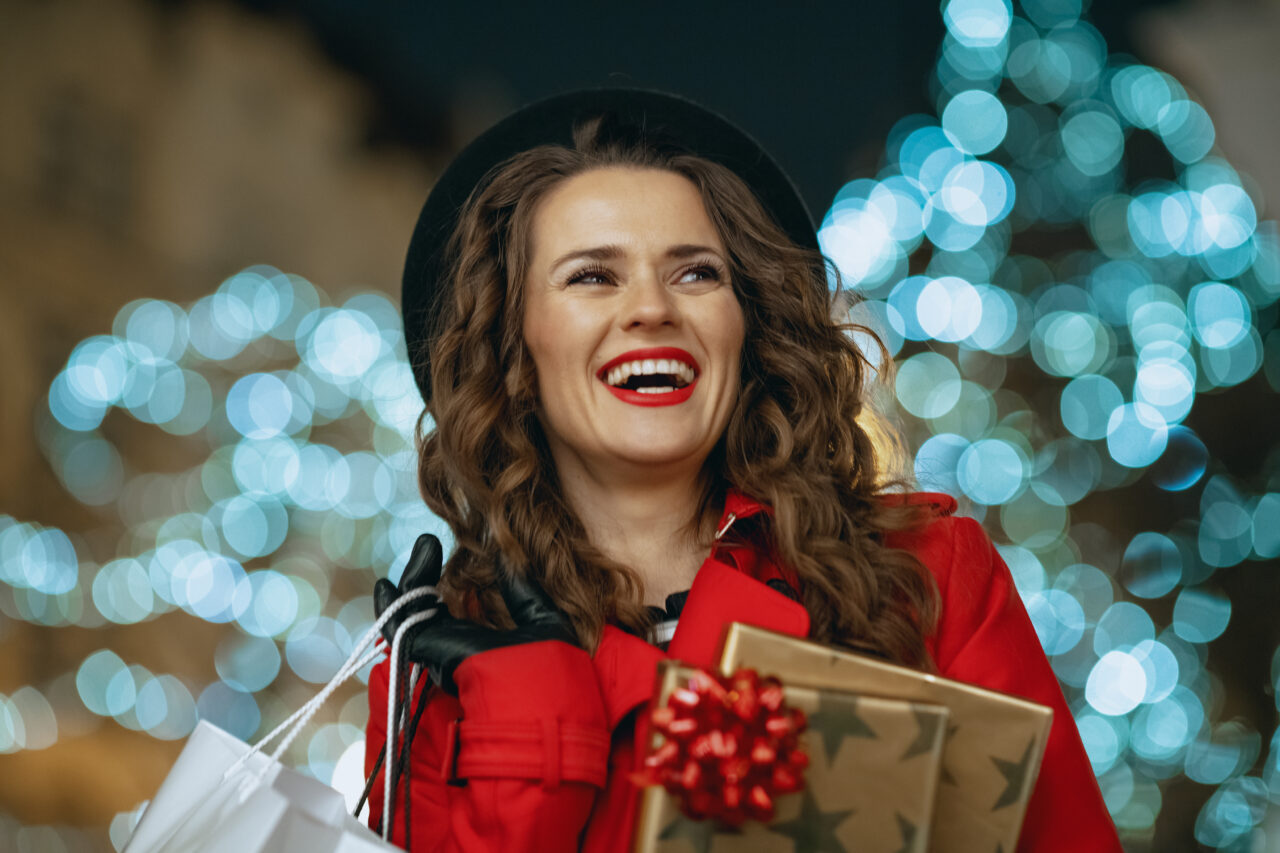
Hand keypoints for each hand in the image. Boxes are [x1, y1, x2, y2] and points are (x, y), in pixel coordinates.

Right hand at [374, 536, 575, 694]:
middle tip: (428, 543)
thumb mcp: (542, 617)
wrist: (538, 689)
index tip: (452, 554)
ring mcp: (440, 649)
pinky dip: (390, 606)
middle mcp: (456, 648)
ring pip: (411, 612)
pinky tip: (386, 585)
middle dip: (423, 573)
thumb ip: (522, 589)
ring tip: (425, 545)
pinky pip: (400, 627)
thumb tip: (506, 554)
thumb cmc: (550, 664)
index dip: (449, 582)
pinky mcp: (429, 648)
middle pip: (427, 607)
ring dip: (413, 577)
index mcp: (481, 641)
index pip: (455, 609)